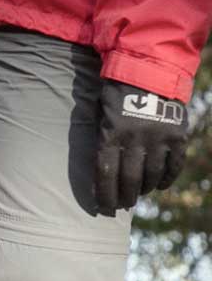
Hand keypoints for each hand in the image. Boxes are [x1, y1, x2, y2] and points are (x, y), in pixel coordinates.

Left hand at [95, 80, 189, 214]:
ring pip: (151, 174)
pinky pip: (174, 165)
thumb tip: (101, 175)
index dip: (103, 194)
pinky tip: (157, 186)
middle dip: (123, 197)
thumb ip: (103, 140)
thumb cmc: (116, 95)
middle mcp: (135, 138)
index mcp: (111, 133)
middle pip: (128, 178)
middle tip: (120, 206)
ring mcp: (159, 138)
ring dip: (143, 188)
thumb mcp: (101, 114)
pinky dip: (166, 179)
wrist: (148, 72)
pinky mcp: (178, 136)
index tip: (101, 208)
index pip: (105, 173)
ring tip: (137, 195)